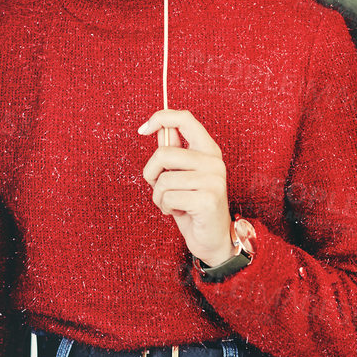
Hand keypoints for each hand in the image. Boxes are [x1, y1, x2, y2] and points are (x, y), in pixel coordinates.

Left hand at [138, 110, 232, 266]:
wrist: (212, 238)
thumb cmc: (192, 204)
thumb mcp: (181, 174)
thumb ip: (174, 150)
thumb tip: (159, 127)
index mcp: (208, 150)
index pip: (185, 118)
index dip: (160, 118)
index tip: (143, 129)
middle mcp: (213, 161)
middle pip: (164, 153)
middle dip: (151, 173)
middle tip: (158, 187)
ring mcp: (213, 180)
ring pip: (163, 180)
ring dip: (159, 196)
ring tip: (173, 203)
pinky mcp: (207, 200)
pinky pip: (168, 197)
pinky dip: (166, 208)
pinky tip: (180, 212)